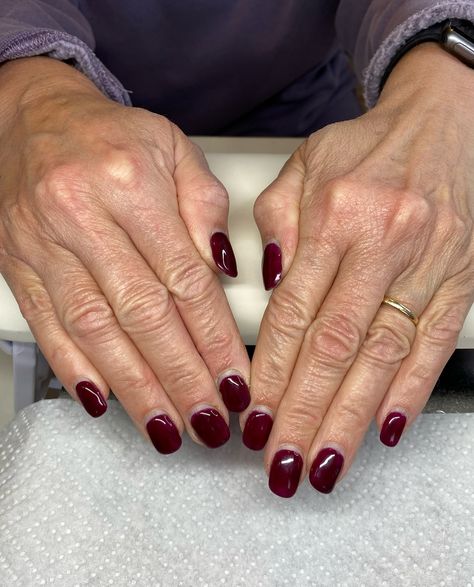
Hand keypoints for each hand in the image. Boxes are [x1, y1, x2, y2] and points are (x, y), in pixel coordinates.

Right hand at [0, 57, 249, 452]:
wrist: (33, 118)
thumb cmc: (111, 137)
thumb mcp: (174, 148)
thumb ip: (206, 207)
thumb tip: (226, 268)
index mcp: (130, 183)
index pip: (184, 278)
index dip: (213, 337)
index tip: (235, 378)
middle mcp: (81, 215)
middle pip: (141, 314)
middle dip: (180, 376)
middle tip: (208, 420)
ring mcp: (42, 244)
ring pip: (94, 330)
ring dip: (134, 387)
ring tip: (166, 428)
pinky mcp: (18, 265)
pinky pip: (46, 324)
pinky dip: (75, 369)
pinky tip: (103, 402)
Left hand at [244, 43, 473, 495]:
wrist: (443, 120)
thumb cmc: (368, 148)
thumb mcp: (305, 166)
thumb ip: (277, 226)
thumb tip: (268, 286)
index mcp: (336, 216)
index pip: (294, 312)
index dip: (271, 371)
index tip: (254, 415)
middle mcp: (382, 244)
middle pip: (336, 345)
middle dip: (305, 411)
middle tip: (282, 462)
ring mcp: (427, 265)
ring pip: (384, 355)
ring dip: (351, 416)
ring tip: (326, 462)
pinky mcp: (459, 278)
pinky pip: (434, 342)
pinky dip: (411, 389)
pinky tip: (386, 427)